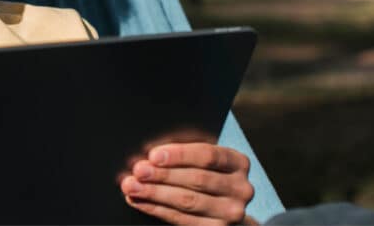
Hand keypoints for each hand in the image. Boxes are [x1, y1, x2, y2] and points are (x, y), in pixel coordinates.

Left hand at [121, 143, 254, 224]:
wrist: (225, 212)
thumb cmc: (207, 177)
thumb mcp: (203, 162)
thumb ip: (183, 155)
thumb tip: (150, 154)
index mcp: (238, 163)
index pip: (208, 155)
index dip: (179, 155)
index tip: (154, 155)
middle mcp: (241, 188)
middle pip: (197, 179)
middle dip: (163, 174)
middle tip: (138, 170)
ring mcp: (232, 213)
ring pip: (188, 201)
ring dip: (155, 193)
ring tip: (132, 186)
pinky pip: (182, 220)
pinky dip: (157, 209)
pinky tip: (141, 201)